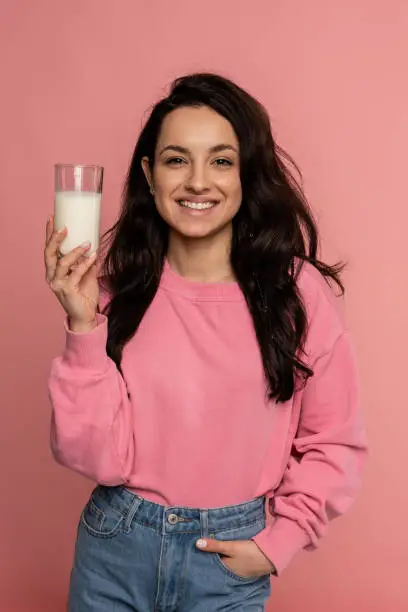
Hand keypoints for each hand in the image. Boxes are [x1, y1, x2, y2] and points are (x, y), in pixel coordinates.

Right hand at [44, 215, 99, 331]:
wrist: (86, 315)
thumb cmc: (84, 295)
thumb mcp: (87, 274)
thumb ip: (88, 262)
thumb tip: (95, 246)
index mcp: (53, 271)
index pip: (49, 250)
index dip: (50, 234)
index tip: (52, 218)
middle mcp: (52, 277)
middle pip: (49, 254)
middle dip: (55, 239)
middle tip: (64, 227)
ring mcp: (58, 284)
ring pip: (62, 262)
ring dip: (75, 251)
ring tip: (87, 243)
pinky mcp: (67, 290)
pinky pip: (75, 273)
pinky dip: (85, 263)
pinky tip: (93, 256)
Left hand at [195, 537, 274, 578]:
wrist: (270, 556)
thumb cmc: (249, 553)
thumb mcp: (231, 547)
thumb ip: (214, 545)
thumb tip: (197, 544)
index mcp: (225, 570)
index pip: (210, 564)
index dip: (203, 556)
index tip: (195, 549)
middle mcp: (230, 573)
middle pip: (217, 564)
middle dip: (211, 556)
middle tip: (201, 545)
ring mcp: (238, 571)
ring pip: (225, 563)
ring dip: (220, 556)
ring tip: (211, 546)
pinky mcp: (244, 567)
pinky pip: (232, 562)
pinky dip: (228, 557)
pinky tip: (226, 551)